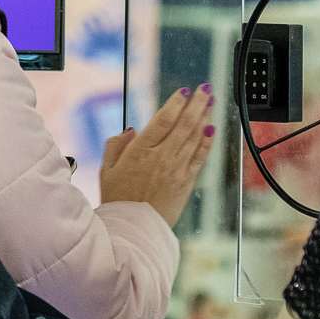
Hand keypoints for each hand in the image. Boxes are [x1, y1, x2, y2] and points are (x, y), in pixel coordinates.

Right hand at [100, 85, 216, 227]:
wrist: (133, 229)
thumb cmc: (118, 200)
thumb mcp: (107, 170)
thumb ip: (116, 145)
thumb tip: (131, 130)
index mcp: (140, 151)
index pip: (163, 120)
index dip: (176, 103)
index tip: (184, 91)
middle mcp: (161, 157)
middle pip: (184, 124)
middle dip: (197, 103)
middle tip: (205, 89)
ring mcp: (176, 169)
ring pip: (195, 137)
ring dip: (205, 117)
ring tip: (211, 102)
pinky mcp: (186, 182)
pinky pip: (200, 157)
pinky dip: (207, 141)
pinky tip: (212, 129)